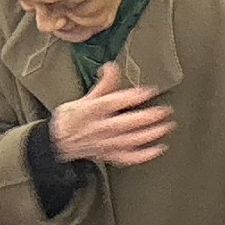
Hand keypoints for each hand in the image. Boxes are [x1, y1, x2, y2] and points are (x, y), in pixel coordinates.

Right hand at [48, 61, 174, 167]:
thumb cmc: (72, 118)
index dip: (131, 97)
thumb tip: (111, 66)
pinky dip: (144, 155)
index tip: (148, 91)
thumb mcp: (85, 97)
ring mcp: (105, 143)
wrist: (58, 141)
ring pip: (129, 140)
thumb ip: (104, 84)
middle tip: (163, 111)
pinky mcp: (108, 154)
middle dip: (146, 117)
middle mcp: (99, 128)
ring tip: (166, 127)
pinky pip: (127, 157)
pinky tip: (157, 149)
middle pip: (125, 123)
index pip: (113, 102)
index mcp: (92, 111)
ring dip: (149, 134)